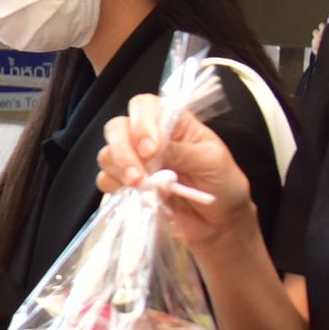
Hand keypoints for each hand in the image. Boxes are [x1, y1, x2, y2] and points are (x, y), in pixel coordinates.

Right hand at [96, 94, 254, 254]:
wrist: (220, 223)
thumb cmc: (223, 185)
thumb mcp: (211, 161)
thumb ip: (181, 151)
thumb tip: (150, 147)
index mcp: (172, 124)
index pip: (144, 106)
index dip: (141, 123)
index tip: (151, 150)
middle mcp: (148, 138)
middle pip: (117, 128)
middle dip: (122, 150)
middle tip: (138, 176)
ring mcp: (135, 162)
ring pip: (107, 154)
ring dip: (119, 171)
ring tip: (141, 188)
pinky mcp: (126, 186)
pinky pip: (105, 180)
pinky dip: (116, 188)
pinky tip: (137, 195)